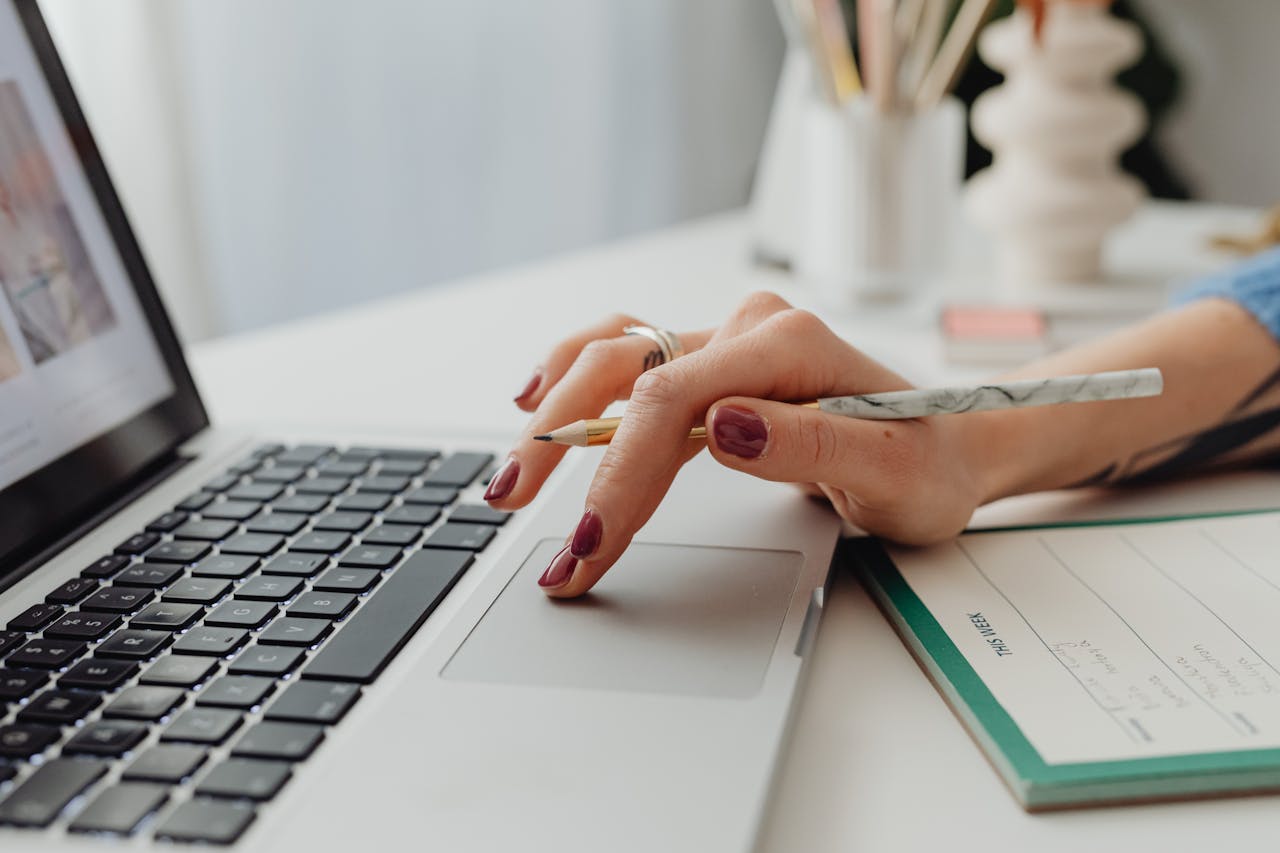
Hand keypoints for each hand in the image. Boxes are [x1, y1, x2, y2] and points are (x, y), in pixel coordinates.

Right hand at [486, 292, 986, 596]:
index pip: (673, 400)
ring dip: (553, 410)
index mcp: (790, 346)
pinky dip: (574, 379)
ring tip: (511, 474)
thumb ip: (812, 447)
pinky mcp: (714, 366)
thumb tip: (722, 428)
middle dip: (561, 443)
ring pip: (614, 356)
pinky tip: (538, 399)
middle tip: (514, 510)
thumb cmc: (930, 465)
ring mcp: (727, 343)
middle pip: (626, 368)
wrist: (952, 446)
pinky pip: (628, 359)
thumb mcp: (895, 474)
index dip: (620, 473)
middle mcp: (750, 331)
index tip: (589, 543)